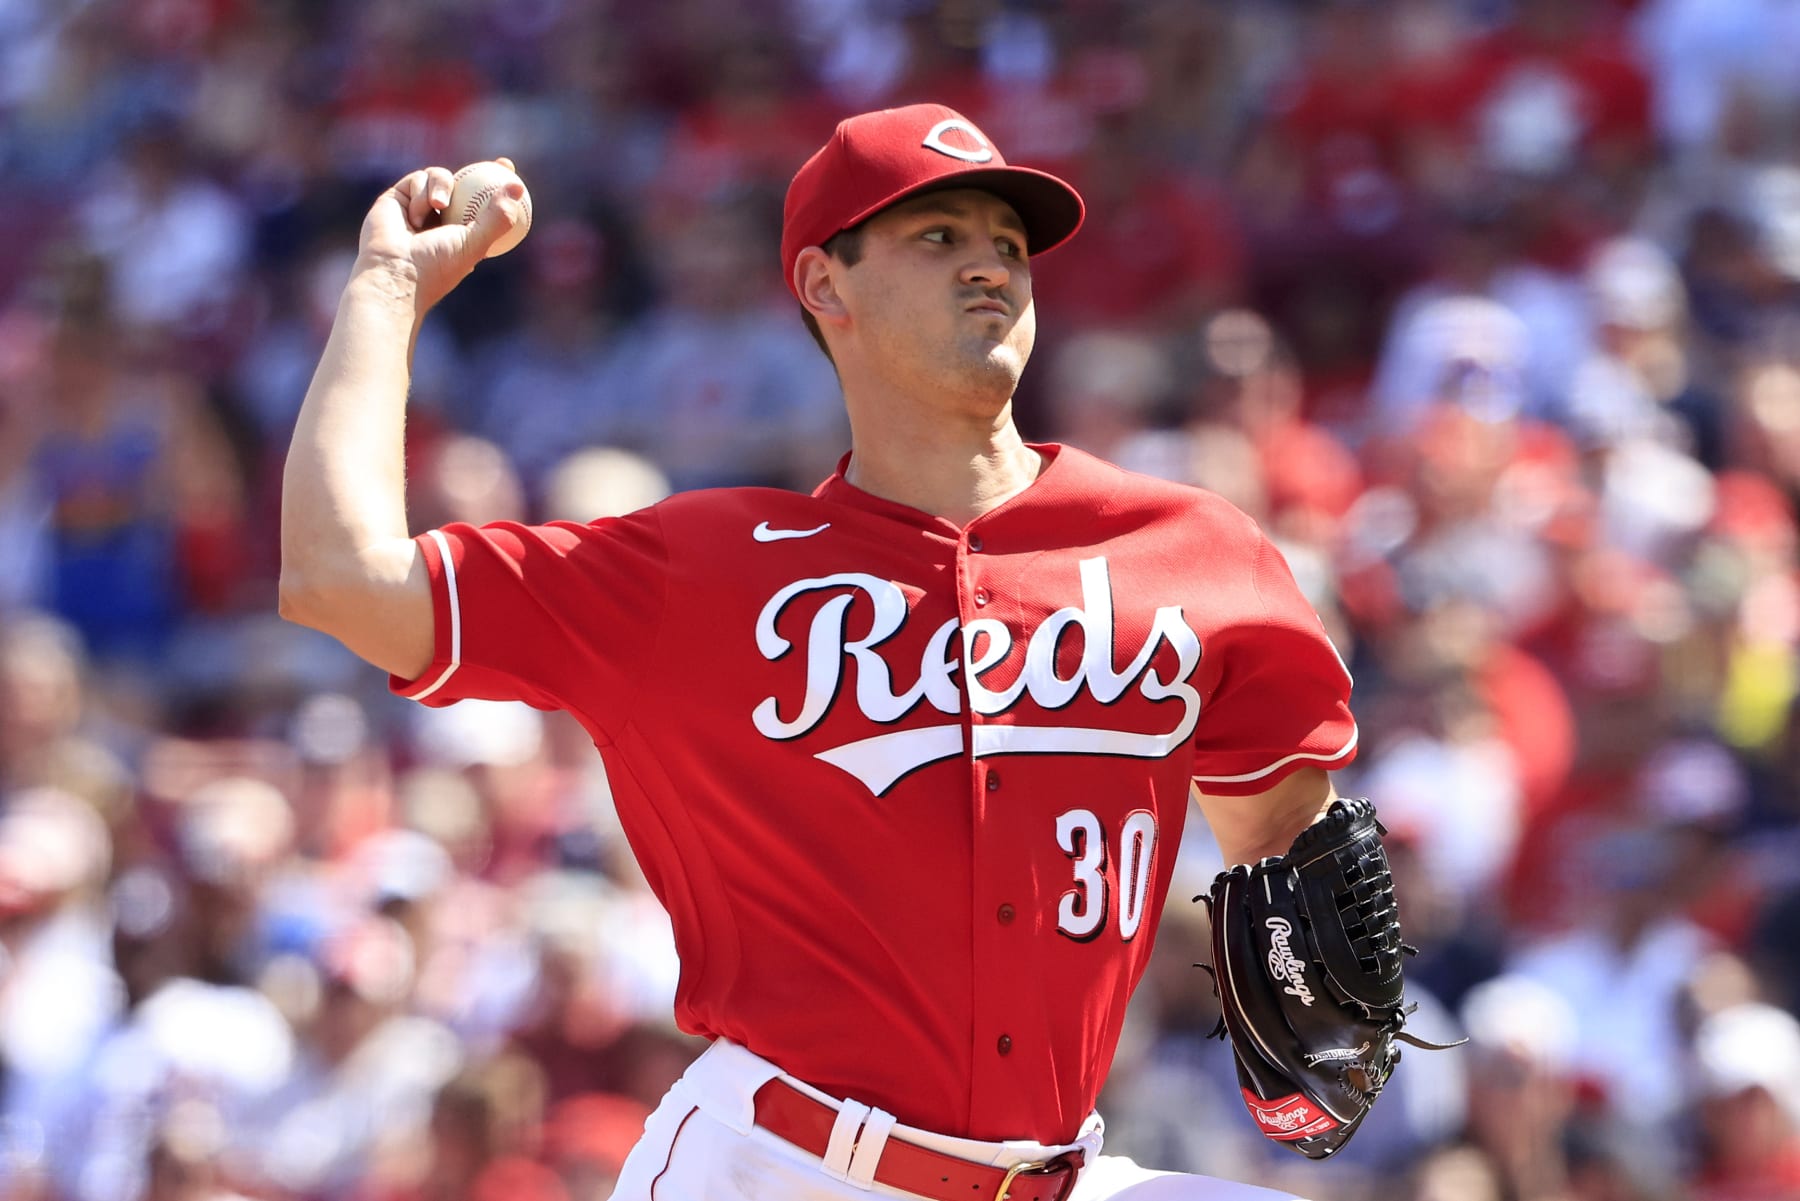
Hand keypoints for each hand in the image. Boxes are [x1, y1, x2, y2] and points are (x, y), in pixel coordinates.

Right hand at [355, 157, 526, 315]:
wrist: (394, 271)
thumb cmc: (436, 264)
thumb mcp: (475, 243)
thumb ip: (497, 217)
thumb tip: (519, 188)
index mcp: (462, 235)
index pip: (484, 208)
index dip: (500, 192)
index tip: (515, 178)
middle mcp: (441, 220)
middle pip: (465, 187)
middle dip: (484, 172)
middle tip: (503, 164)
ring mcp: (419, 208)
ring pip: (441, 177)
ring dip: (442, 187)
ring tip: (439, 206)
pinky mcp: (398, 198)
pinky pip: (418, 179)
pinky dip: (421, 193)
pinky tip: (415, 216)